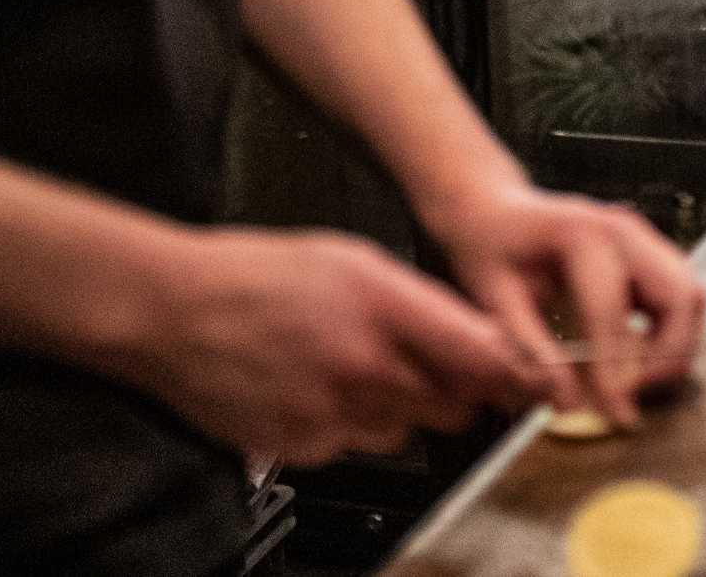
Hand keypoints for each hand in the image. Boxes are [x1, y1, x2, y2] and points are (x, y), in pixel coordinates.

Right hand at [105, 226, 530, 467]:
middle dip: (460, 390)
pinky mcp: (301, 447)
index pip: (480, 354)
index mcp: (383, 312)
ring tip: (363, 368)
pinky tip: (323, 387)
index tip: (532, 376)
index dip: (515, 370)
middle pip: (453, 404)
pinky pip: (354, 445)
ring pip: (406, 429)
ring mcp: (331, 415)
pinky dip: (352, 424)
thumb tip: (467, 332)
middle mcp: (363, 370)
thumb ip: (418, 300)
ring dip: (404, 408)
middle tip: (445, 368)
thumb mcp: (353, 258)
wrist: (174, 311)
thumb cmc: (255, 275)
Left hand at [427, 179, 705, 428]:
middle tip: (634, 395)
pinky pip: (679, 295)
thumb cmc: (491, 249)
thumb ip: (531, 352)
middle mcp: (624, 229)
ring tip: (635, 380)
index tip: (616, 416)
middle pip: (680, 296)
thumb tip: (569, 404)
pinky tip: (635, 357)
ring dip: (674, 346)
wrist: (496, 211)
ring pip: (689, 296)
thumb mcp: (495, 302)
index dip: (616, 372)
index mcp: (583, 235)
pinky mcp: (648, 252)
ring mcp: (642, 236)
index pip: (613, 314)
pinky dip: (670, 333)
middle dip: (667, 356)